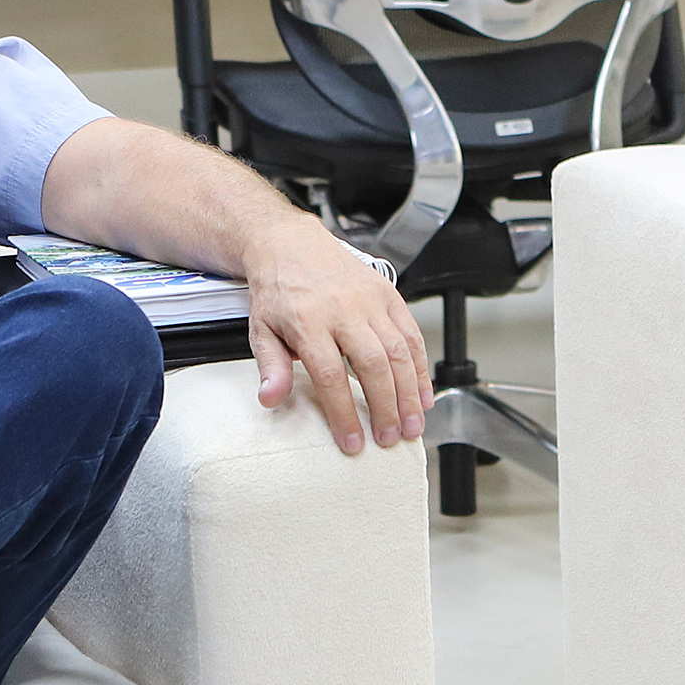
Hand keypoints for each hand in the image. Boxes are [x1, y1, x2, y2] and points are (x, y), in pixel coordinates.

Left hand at [240, 218, 429, 456]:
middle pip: (372, 364)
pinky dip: (422, 366)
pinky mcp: (387, 294)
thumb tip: (271, 398)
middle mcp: (343, 310)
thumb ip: (271, 366)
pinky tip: (423, 393)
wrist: (290, 243)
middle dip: (386, 407)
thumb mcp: (260, 329)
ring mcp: (369, 301)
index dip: (344, 412)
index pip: (330, 375)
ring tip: (412, 425)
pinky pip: (411, 333)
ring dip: (410, 392)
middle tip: (390, 438)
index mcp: (308, 321)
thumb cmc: (278, 290)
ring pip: (398, 351)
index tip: (353, 441)